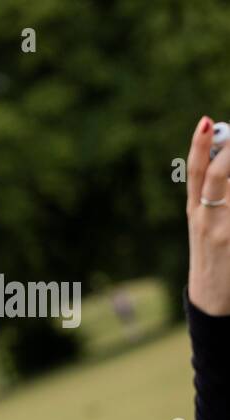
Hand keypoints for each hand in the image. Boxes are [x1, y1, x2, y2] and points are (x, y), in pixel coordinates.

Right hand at [186, 116, 229, 314]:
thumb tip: (226, 160)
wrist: (213, 298)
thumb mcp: (208, 226)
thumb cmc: (217, 257)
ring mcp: (220, 228)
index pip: (194, 170)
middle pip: (214, 174)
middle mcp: (204, 216)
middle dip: (228, 150)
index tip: (206, 121)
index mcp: (195, 209)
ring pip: (229, 186)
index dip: (198, 144)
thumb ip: (216, 197)